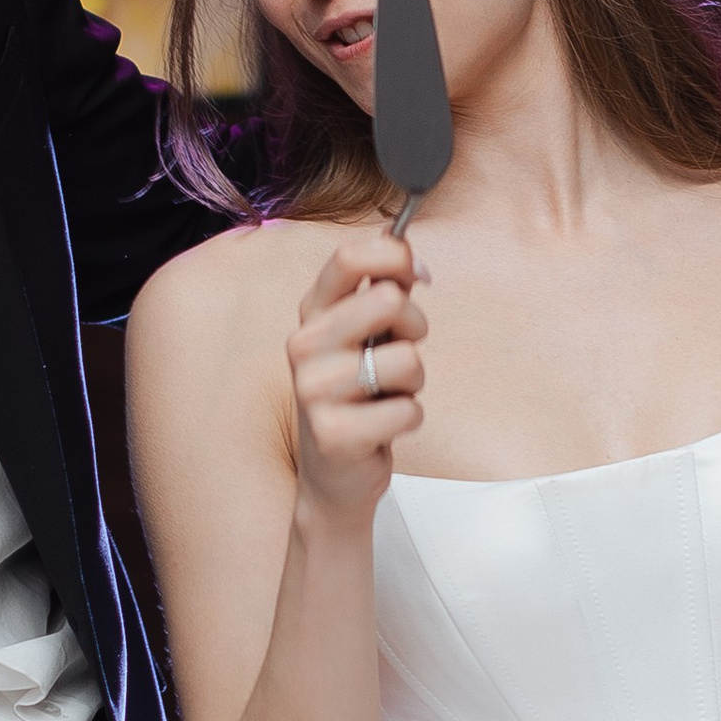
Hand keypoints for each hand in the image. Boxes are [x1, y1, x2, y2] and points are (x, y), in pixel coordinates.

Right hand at [288, 230, 425, 522]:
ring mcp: (314, 390)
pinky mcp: (333, 434)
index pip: (348, 258)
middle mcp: (304, 345)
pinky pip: (408, 410)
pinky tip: (383, 428)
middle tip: (401, 351)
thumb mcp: (364, 336)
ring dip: (414, 382)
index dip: (393, 256)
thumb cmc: (358, 396)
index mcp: (312, 313)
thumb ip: (381, 289)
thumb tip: (405, 245)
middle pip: (388, 300)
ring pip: (407, 360)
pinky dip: (409, 419)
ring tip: (387, 396)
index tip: (416, 274)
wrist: (334, 476)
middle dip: (415, 326)